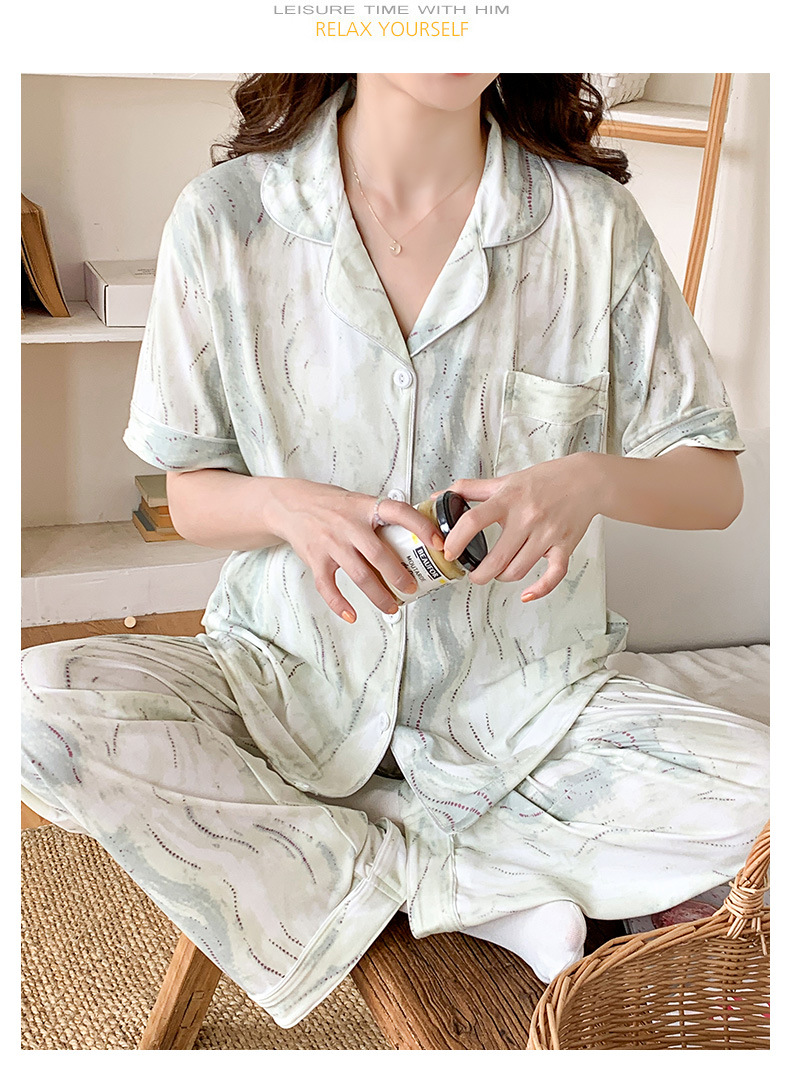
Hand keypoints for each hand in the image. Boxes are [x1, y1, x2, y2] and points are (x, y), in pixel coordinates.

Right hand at [265, 480, 444, 620]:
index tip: (438, 543)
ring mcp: (331, 543)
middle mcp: (348, 525)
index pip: (399, 512)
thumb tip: (417, 533)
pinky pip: (329, 587)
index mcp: (365, 507)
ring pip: (360, 576)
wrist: (290, 504)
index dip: (421, 527)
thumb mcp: (358, 501)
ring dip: (378, 595)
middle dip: (399, 576)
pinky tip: (352, 615)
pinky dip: (340, 604)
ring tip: (391, 606)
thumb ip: (381, 516)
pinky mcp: (315, 560)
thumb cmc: (330, 505)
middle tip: (412, 588)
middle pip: (380, 554)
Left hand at [440, 453, 600, 601]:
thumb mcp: (506, 480)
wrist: (586, 480)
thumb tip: (440, 495)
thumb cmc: (545, 480)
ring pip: (518, 570)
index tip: (449, 553)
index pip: (474, 521)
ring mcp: (547, 534)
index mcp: (508, 500)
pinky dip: (539, 590)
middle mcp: (527, 517)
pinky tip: (526, 594)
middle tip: (473, 575)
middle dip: (479, 574)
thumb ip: (471, 489)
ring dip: (502, 578)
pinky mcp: (565, 546)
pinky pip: (554, 575)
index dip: (456, 540)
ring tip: (498, 573)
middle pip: (496, 558)